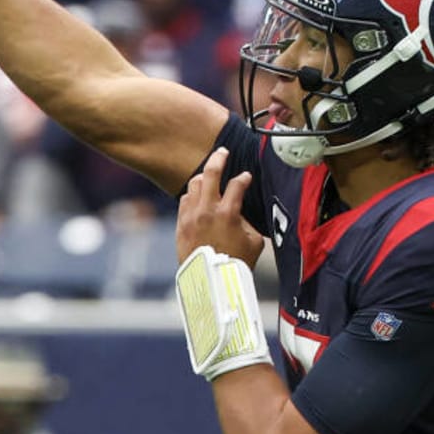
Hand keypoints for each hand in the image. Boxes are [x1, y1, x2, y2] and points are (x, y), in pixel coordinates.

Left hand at [176, 147, 262, 265]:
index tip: (246, 177)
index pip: (238, 184)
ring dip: (204, 178)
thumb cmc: (236, 263)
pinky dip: (193, 195)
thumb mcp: (253, 241)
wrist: (210, 281)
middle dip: (218, 158)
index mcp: (227, 213)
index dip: (244, 178)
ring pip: (194, 185)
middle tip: (223, 152)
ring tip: (210, 176)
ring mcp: (190, 216)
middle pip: (210, 173)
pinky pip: (184, 200)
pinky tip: (198, 196)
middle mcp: (206, 211)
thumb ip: (246, 220)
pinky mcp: (180, 225)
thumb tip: (241, 210)